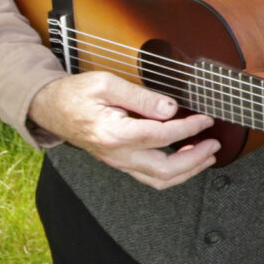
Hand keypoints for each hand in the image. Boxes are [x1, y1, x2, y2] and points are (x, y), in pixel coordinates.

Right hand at [27, 71, 218, 188]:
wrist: (49, 108)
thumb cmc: (75, 93)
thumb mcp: (107, 84)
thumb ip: (141, 97)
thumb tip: (170, 108)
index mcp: (114, 133)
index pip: (162, 135)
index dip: (189, 128)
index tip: (206, 119)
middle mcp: (116, 154)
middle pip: (164, 169)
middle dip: (195, 160)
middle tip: (213, 145)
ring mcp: (117, 162)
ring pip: (157, 179)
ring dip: (187, 171)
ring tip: (206, 155)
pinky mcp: (118, 162)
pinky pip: (148, 176)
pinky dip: (171, 172)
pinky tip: (184, 158)